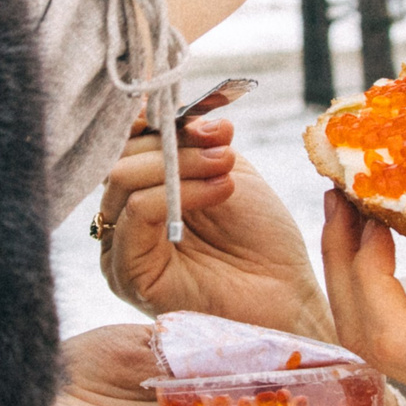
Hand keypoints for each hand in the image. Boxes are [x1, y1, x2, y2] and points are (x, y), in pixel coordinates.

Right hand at [98, 104, 329, 337]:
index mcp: (138, 193)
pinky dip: (179, 191)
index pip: (123, 144)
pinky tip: (219, 191)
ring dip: (181, 163)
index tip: (199, 115)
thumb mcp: (225, 171)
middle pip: (118, 156)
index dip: (153, 119)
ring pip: (124, 177)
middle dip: (173, 141)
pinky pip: (136, 212)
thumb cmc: (260, 239)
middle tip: (222, 144)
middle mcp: (120, 221)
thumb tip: (177, 110)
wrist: (286, 295)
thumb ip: (195, 141)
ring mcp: (119, 248)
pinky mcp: (128, 274)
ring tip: (226, 167)